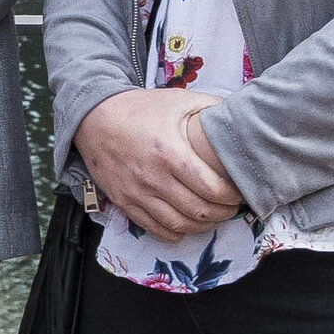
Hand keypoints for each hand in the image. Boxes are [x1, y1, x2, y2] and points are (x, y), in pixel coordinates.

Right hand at [76, 87, 242, 241]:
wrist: (93, 119)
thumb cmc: (139, 109)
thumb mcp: (177, 100)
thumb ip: (211, 106)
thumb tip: (240, 115)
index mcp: (170, 152)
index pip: (211, 188)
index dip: (231, 196)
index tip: (238, 193)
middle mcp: (153, 177)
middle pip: (198, 210)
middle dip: (223, 213)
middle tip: (231, 208)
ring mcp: (137, 193)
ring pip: (178, 224)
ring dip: (202, 226)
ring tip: (212, 218)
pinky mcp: (124, 202)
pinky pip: (154, 229)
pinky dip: (175, 233)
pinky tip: (186, 226)